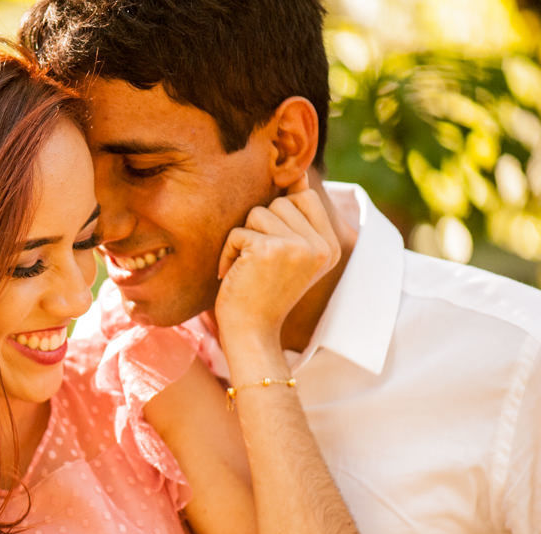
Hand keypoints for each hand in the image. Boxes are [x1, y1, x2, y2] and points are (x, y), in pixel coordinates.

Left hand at [214, 174, 340, 344]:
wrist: (251, 333)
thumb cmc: (263, 292)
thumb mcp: (290, 254)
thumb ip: (297, 216)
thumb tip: (298, 173)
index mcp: (332, 247)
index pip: (306, 198)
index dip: (281, 211)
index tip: (272, 243)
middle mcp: (321, 246)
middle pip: (281, 201)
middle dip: (261, 227)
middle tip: (260, 261)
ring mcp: (298, 247)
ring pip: (259, 212)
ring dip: (244, 238)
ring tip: (248, 267)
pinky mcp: (270, 250)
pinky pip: (238, 231)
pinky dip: (228, 252)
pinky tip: (235, 275)